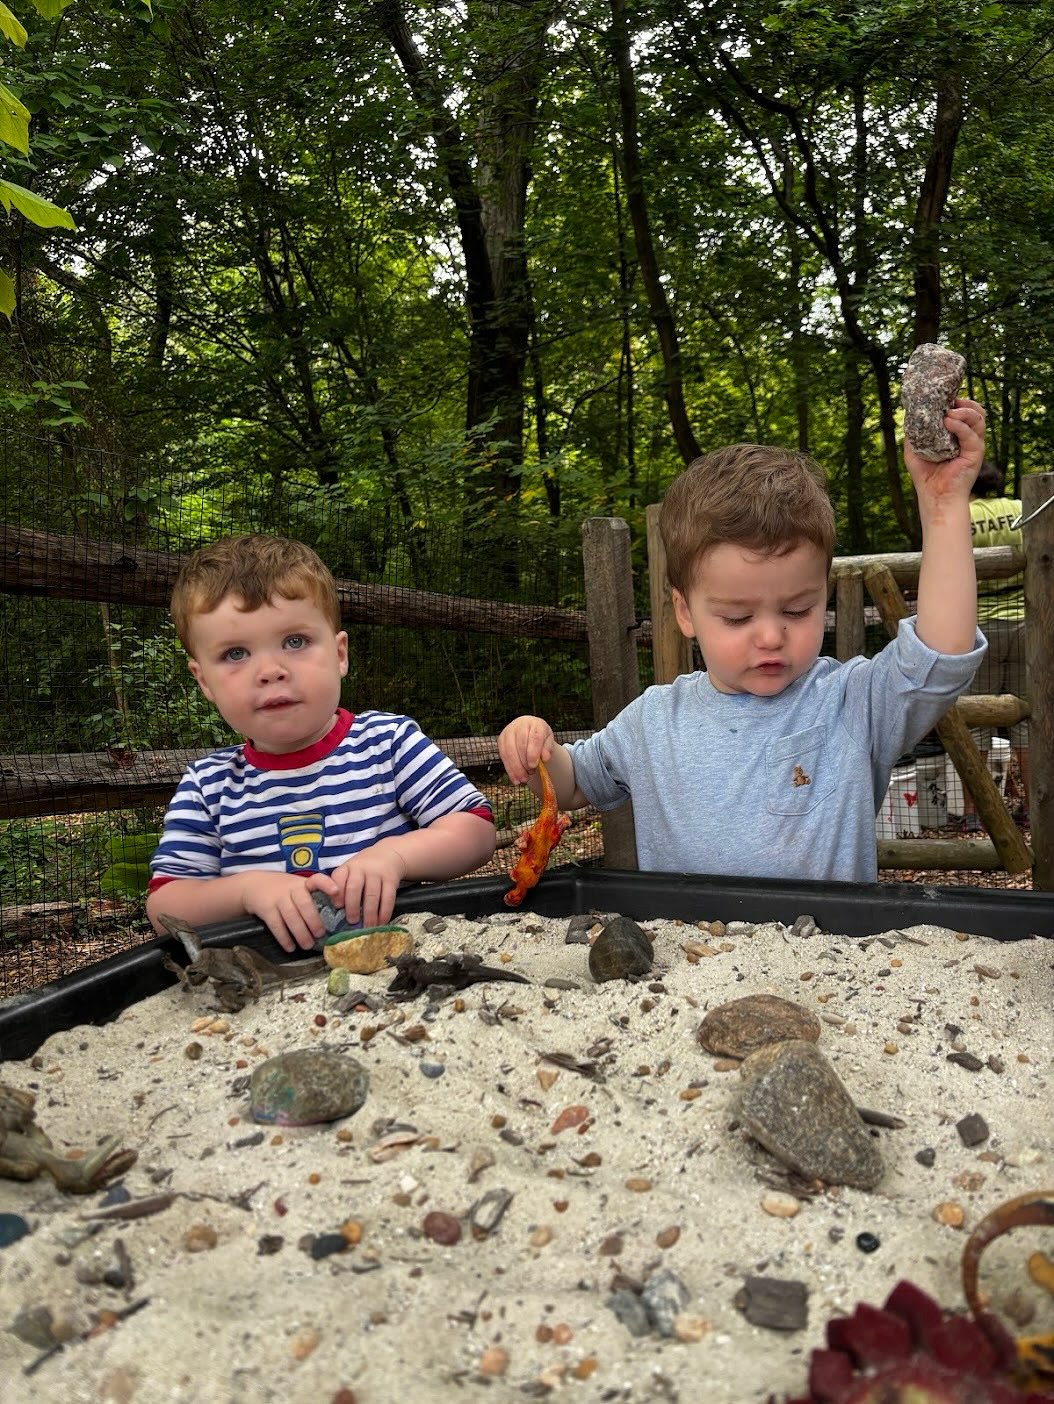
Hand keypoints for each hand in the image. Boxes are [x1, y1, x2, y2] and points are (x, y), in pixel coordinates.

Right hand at [240, 871, 337, 952]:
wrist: (253, 885)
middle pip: (304, 904)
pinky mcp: (266, 908)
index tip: (336, 891)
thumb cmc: (284, 890)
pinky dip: (284, 937)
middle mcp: (292, 888)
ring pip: (291, 916)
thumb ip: (313, 898)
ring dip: (300, 933)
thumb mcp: (298, 887)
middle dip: (313, 921)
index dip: (326, 884)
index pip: (317, 879)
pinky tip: (290, 947)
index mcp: (304, 883)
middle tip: (321, 935)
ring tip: (308, 945)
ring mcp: (278, 898)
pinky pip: (276, 924)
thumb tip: (334, 921)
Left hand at [313, 846, 408, 928]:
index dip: (336, 893)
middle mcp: (360, 869)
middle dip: (352, 907)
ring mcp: (377, 873)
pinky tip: (381, 922)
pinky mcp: (391, 880)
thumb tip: (334, 914)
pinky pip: (388, 897)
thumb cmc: (362, 871)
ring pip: (372, 895)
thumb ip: (341, 888)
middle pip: (354, 888)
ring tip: (367, 927)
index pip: (338, 878)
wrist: (387, 856)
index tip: (337, 907)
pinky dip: (384, 912)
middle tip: (352, 922)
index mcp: (347, 868)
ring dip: (369, 914)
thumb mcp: (349, 872)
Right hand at [498, 715, 554, 784]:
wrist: (528, 729)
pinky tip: (515, 779)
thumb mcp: (548, 741)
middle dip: (525, 763)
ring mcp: (508, 731)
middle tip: (530, 774)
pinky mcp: (501, 740)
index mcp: (535, 724)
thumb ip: (548, 749)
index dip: (533, 752)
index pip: (534, 738)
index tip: (534, 765)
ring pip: (510, 752)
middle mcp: (520, 725)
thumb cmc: (540, 737)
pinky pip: (503, 756)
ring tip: (523, 779)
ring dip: (517, 768)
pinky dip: (510, 770)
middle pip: (521, 746)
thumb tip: (545, 758)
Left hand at [905, 398, 986, 512]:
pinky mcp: (976, 454)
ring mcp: (973, 445)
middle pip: (976, 411)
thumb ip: (914, 432)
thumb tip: (909, 414)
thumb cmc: (926, 475)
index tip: (942, 397)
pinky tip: (948, 422)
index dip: (956, 401)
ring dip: (964, 411)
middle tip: (949, 402)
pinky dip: (961, 426)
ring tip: (948, 413)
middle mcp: (967, 437)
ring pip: (978, 419)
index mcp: (956, 434)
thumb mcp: (914, 448)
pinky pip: (972, 435)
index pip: (963, 411)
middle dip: (964, 402)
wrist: (934, 496)